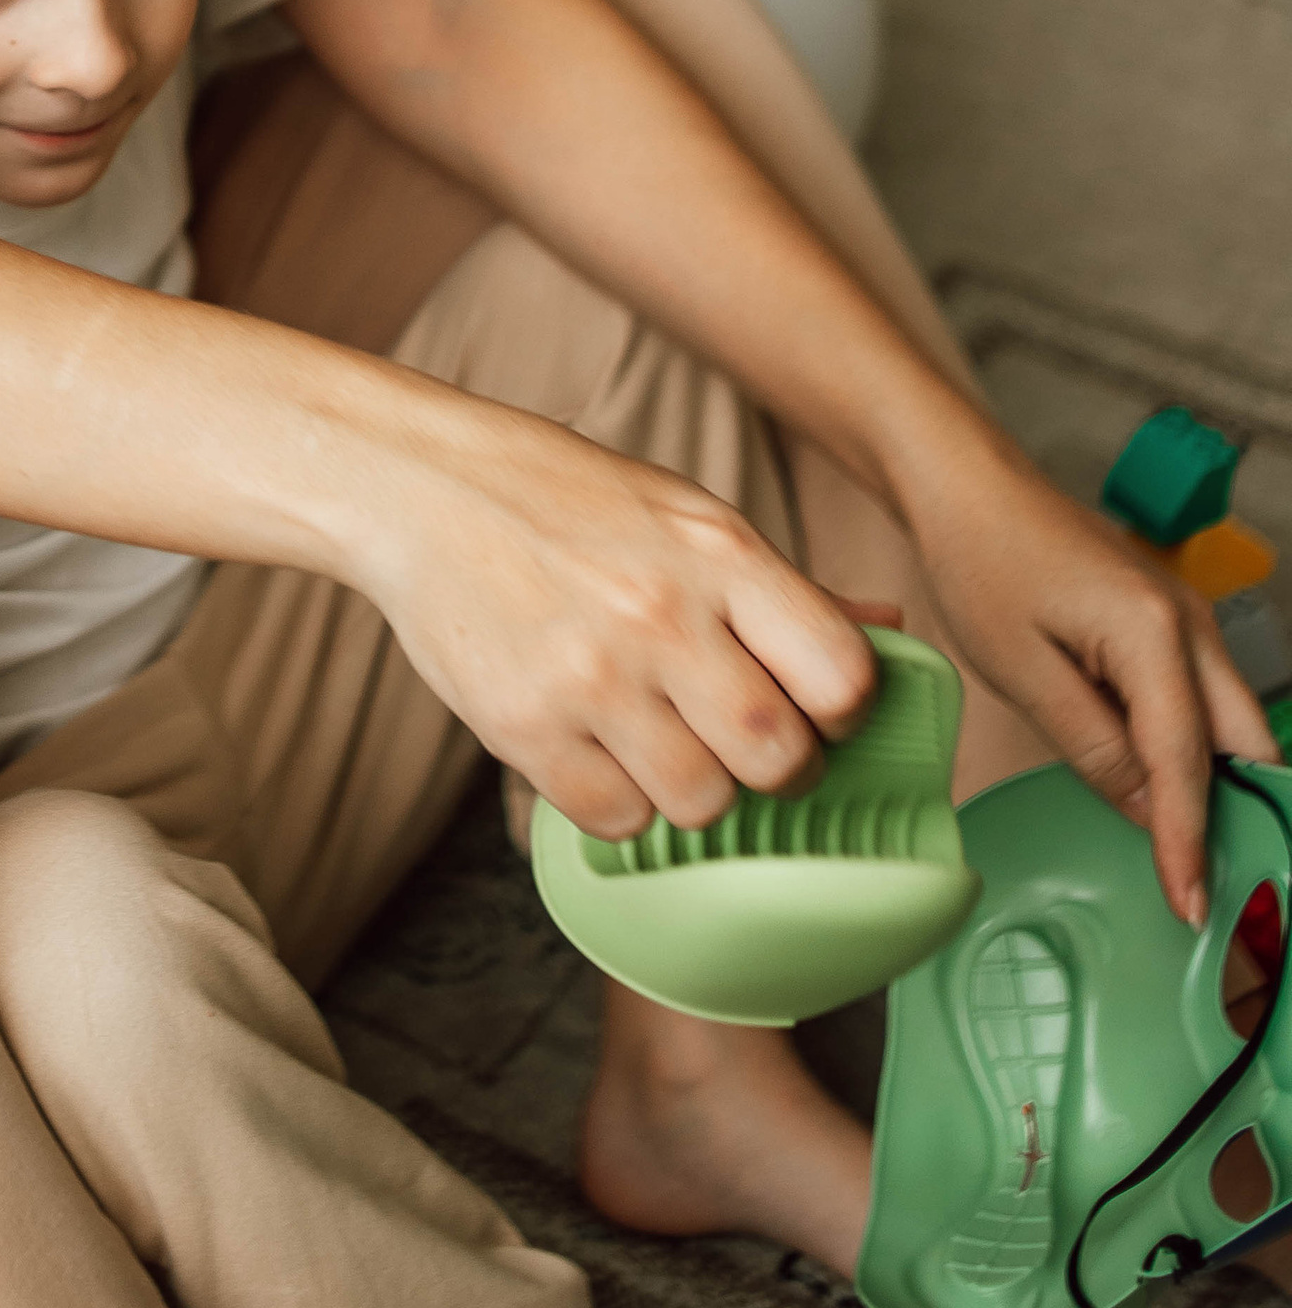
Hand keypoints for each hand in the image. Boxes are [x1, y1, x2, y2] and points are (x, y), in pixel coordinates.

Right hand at [356, 402, 881, 837]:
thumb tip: (888, 630)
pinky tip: (598, 749)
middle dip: (773, 765)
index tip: (812, 705)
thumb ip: (785, 586)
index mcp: (719, 551)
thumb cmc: (565, 500)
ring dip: (693, 788)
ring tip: (656, 737)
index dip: (840, 709)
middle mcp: (662, 615)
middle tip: (737, 740)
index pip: (840, 674)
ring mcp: (590, 677)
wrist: (420, 488)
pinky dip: (618, 802)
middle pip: (776, 757)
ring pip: (701, 803)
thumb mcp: (687, 514)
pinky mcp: (523, 727)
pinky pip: (615, 819)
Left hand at [903, 442, 1272, 921]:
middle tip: (1224, 890)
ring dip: (1225, 788)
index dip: (1189, 841)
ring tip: (1199, 857)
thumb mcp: (1020, 669)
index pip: (1187, 763)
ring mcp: (1186, 622)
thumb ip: (1091, 746)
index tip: (1194, 903)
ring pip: (1235, 725)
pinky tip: (1168, 792)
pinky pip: (1205, 702)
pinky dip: (1200, 753)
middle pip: (1247, 744)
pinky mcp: (1168, 625)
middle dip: (1244, 819)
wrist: (969, 487)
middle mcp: (1190, 626)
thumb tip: (1148, 811)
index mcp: (1153, 635)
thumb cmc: (982, 561)